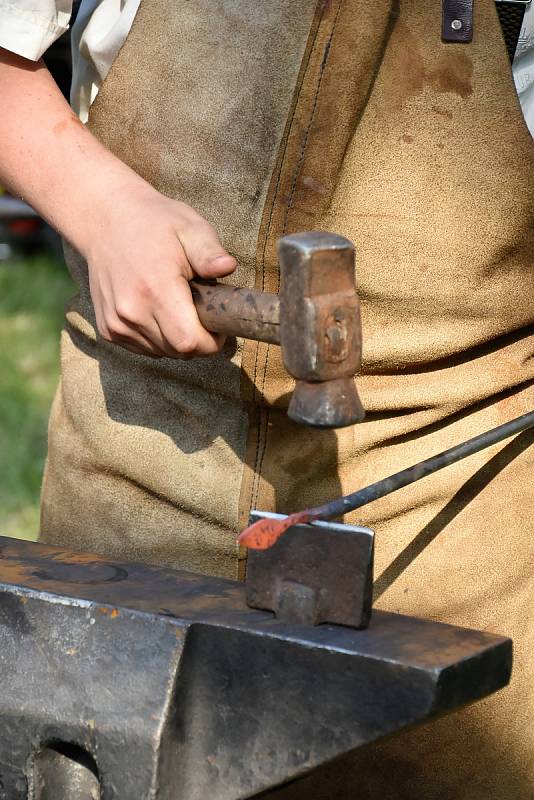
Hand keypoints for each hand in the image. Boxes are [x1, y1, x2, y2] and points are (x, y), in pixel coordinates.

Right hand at [83, 182, 236, 357]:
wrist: (104, 221)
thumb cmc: (154, 223)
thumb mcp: (189, 227)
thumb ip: (209, 252)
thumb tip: (227, 267)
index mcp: (156, 288)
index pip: (189, 342)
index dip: (211, 341)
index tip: (217, 324)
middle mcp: (132, 311)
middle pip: (179, 351)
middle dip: (198, 340)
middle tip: (200, 310)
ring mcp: (117, 323)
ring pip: (162, 352)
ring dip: (177, 339)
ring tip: (176, 306)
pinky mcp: (108, 329)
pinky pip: (144, 348)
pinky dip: (158, 338)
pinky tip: (157, 311)